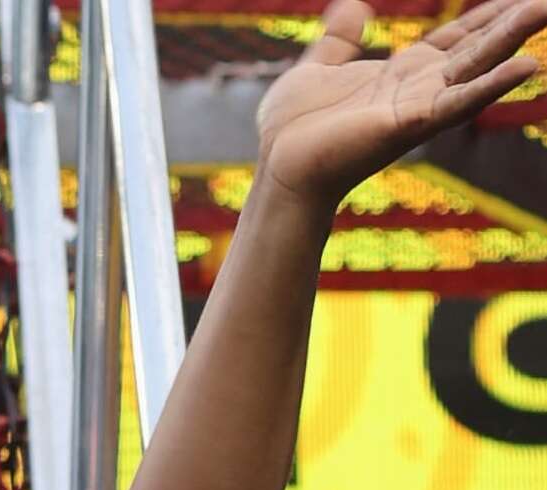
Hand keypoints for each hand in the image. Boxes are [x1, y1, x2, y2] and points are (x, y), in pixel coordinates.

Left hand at [256, 0, 544, 204]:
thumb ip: (338, 40)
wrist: (277, 166)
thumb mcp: (316, 68)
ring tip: (543, 12)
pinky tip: (526, 67)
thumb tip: (353, 6)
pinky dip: (492, 85)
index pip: (455, 40)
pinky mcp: (410, 124)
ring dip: (510, 41)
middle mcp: (418, 89)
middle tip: (545, 3)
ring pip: (475, 68)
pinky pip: (459, 102)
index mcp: (401, 75)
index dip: (485, 18)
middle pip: (476, 49)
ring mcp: (418, 107)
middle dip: (512, 24)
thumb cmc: (292, 129)